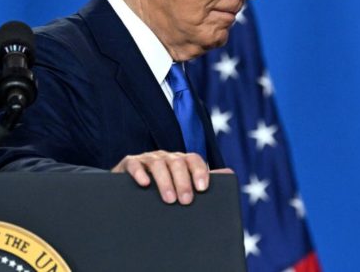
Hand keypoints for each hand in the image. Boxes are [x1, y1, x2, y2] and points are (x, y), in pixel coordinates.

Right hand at [111, 150, 232, 204]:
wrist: (131, 191)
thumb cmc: (163, 190)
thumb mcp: (184, 186)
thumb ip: (203, 180)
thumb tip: (230, 172)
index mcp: (181, 162)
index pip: (194, 160)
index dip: (199, 172)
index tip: (202, 188)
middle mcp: (166, 157)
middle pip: (177, 163)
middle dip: (183, 182)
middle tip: (186, 200)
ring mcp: (147, 159)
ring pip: (158, 164)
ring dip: (165, 181)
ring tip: (169, 199)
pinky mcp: (129, 163)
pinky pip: (134, 164)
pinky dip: (139, 173)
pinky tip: (145, 184)